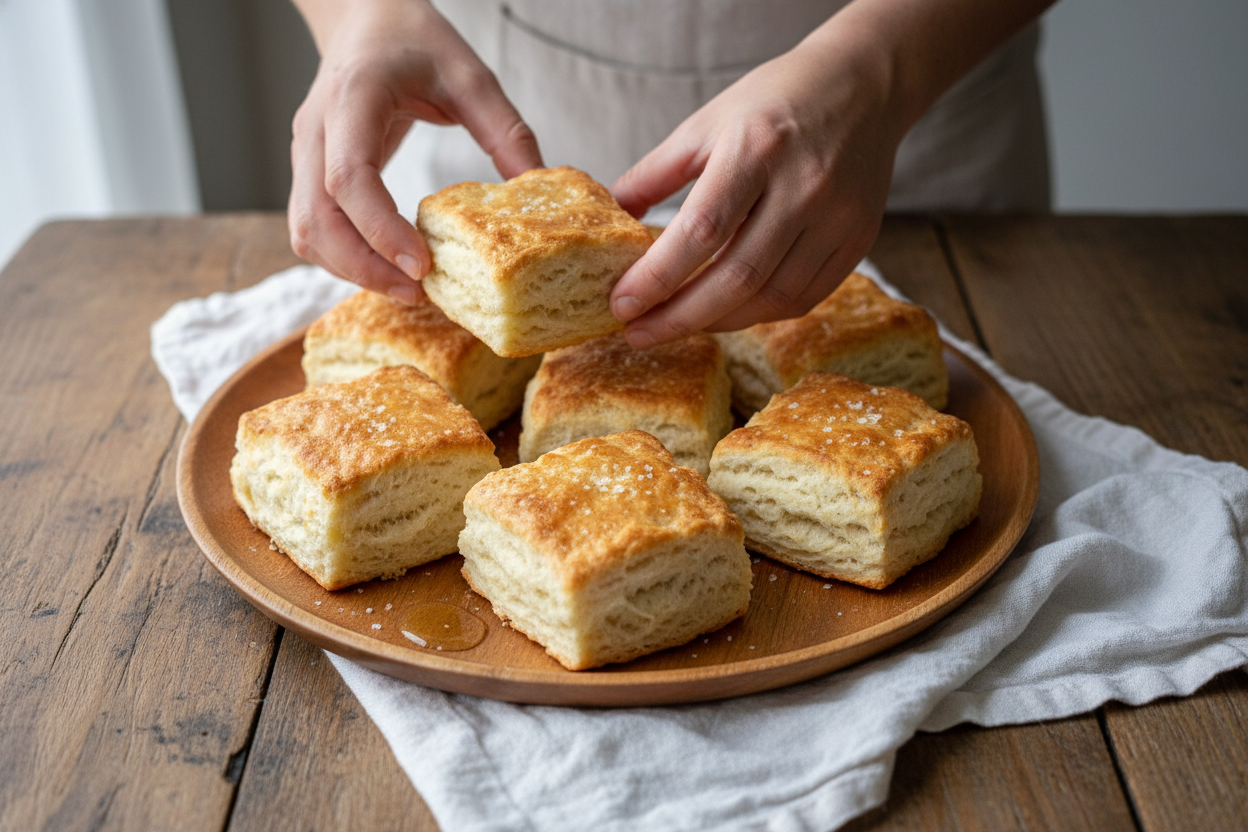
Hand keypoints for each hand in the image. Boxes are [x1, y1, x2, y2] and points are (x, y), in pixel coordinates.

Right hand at [288, 0, 541, 301]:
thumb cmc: (413, 40)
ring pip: (306, 230)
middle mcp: (315, 129)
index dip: (381, 229)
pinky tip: (384, 267)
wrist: (363, 13)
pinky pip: (310, 227)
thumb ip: (505, 130)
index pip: (349, 177)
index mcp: (353, 98)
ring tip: (405, 288)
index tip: (421, 264)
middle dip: (363, 267)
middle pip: (317, 218)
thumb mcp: (470, 74)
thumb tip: (536, 189)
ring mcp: (304, 152)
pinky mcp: (307, 170)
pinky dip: (342, 257)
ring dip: (349, 269)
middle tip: (417, 293)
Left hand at [609, 0, 1055, 347]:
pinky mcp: (858, 241)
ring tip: (675, 325)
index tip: (621, 304)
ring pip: (772, 297)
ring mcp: (838, 218)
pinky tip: (725, 313)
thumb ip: (654, 174)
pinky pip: (803, 297)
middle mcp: (804, 186)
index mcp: (756, 148)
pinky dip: (758, 313)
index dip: (658, 277)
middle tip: (638, 333)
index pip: (701, 231)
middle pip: (737, 276)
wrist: (863, 87)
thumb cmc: (774, 101)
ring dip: (717, 322)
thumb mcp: (705, 123)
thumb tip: (609, 218)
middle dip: (680, 317)